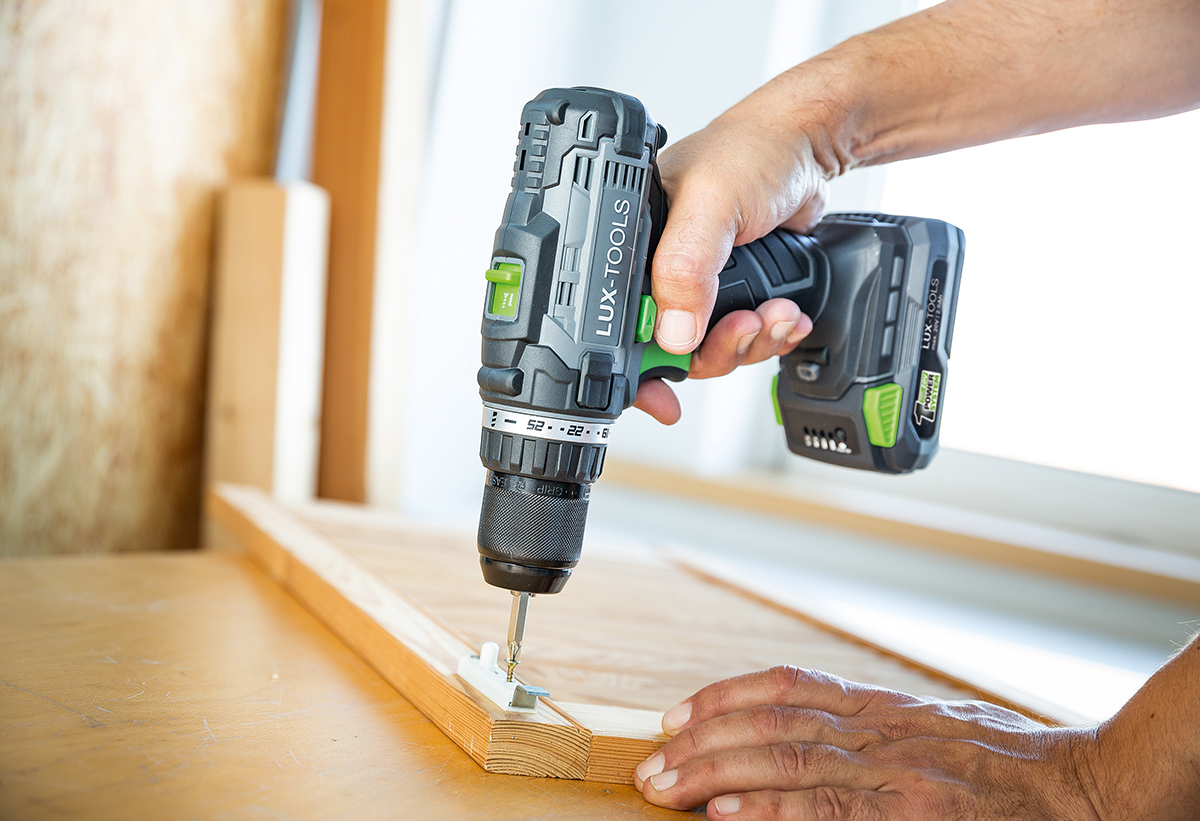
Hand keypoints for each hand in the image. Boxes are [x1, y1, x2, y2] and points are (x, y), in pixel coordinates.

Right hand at [633, 85, 832, 424]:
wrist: (808, 146)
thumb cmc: (750, 151)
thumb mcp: (710, 201)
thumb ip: (686, 267)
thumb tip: (673, 333)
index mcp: (630, 246)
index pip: (614, 324)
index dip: (635, 369)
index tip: (663, 394)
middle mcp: (658, 270)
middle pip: (668, 351)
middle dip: (713, 350)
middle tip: (742, 327)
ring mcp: (698, 284)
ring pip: (710, 350)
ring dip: (749, 343)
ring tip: (776, 312)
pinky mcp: (735, 291)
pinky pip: (743, 339)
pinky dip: (769, 337)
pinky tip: (786, 315)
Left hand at [633, 666, 1105, 819]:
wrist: (1082, 788)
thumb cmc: (1007, 760)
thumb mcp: (932, 722)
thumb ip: (869, 722)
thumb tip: (803, 725)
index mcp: (880, 704)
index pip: (784, 686)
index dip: (721, 698)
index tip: (675, 714)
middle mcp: (877, 729)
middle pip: (769, 724)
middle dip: (701, 743)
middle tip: (650, 763)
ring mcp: (893, 772)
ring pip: (785, 762)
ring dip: (715, 774)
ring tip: (665, 788)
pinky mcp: (910, 814)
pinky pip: (827, 811)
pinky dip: (770, 812)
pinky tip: (725, 817)